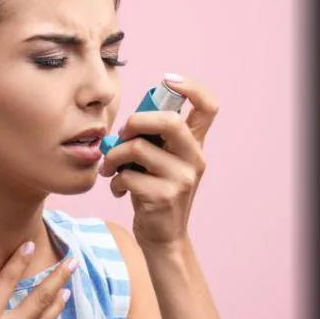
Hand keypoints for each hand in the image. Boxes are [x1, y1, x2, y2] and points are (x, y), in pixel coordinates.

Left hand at [98, 75, 218, 251]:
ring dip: (114, 156)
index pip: (209, 106)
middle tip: (122, 135)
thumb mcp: (161, 161)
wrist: (162, 237)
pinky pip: (128, 175)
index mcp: (195, 145)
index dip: (192, 87)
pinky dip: (116, 180)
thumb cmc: (155, 192)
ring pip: (138, 149)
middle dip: (136, 122)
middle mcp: (195, 158)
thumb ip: (153, 138)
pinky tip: (119, 189)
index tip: (169, 81)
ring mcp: (182, 178)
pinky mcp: (165, 197)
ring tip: (110, 167)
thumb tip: (129, 119)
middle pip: (170, 121)